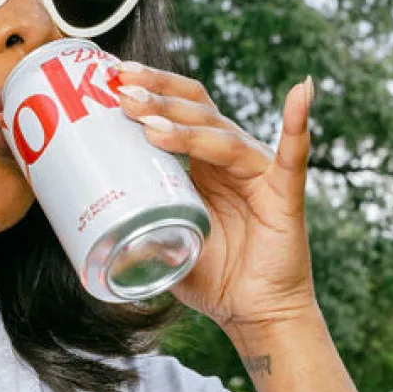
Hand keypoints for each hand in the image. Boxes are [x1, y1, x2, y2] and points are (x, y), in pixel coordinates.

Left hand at [115, 64, 317, 334]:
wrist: (252, 313)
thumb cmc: (212, 277)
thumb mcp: (164, 246)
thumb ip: (138, 228)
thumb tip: (93, 220)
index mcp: (203, 162)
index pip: (179, 110)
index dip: (151, 92)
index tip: (113, 78)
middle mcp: (231, 157)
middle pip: (197, 110)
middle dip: (158, 98)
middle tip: (121, 90)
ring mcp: (258, 171)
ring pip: (221, 135)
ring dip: (186, 125)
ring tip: (149, 122)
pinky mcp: (284, 193)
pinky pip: (293, 154)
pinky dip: (297, 124)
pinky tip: (299, 93)